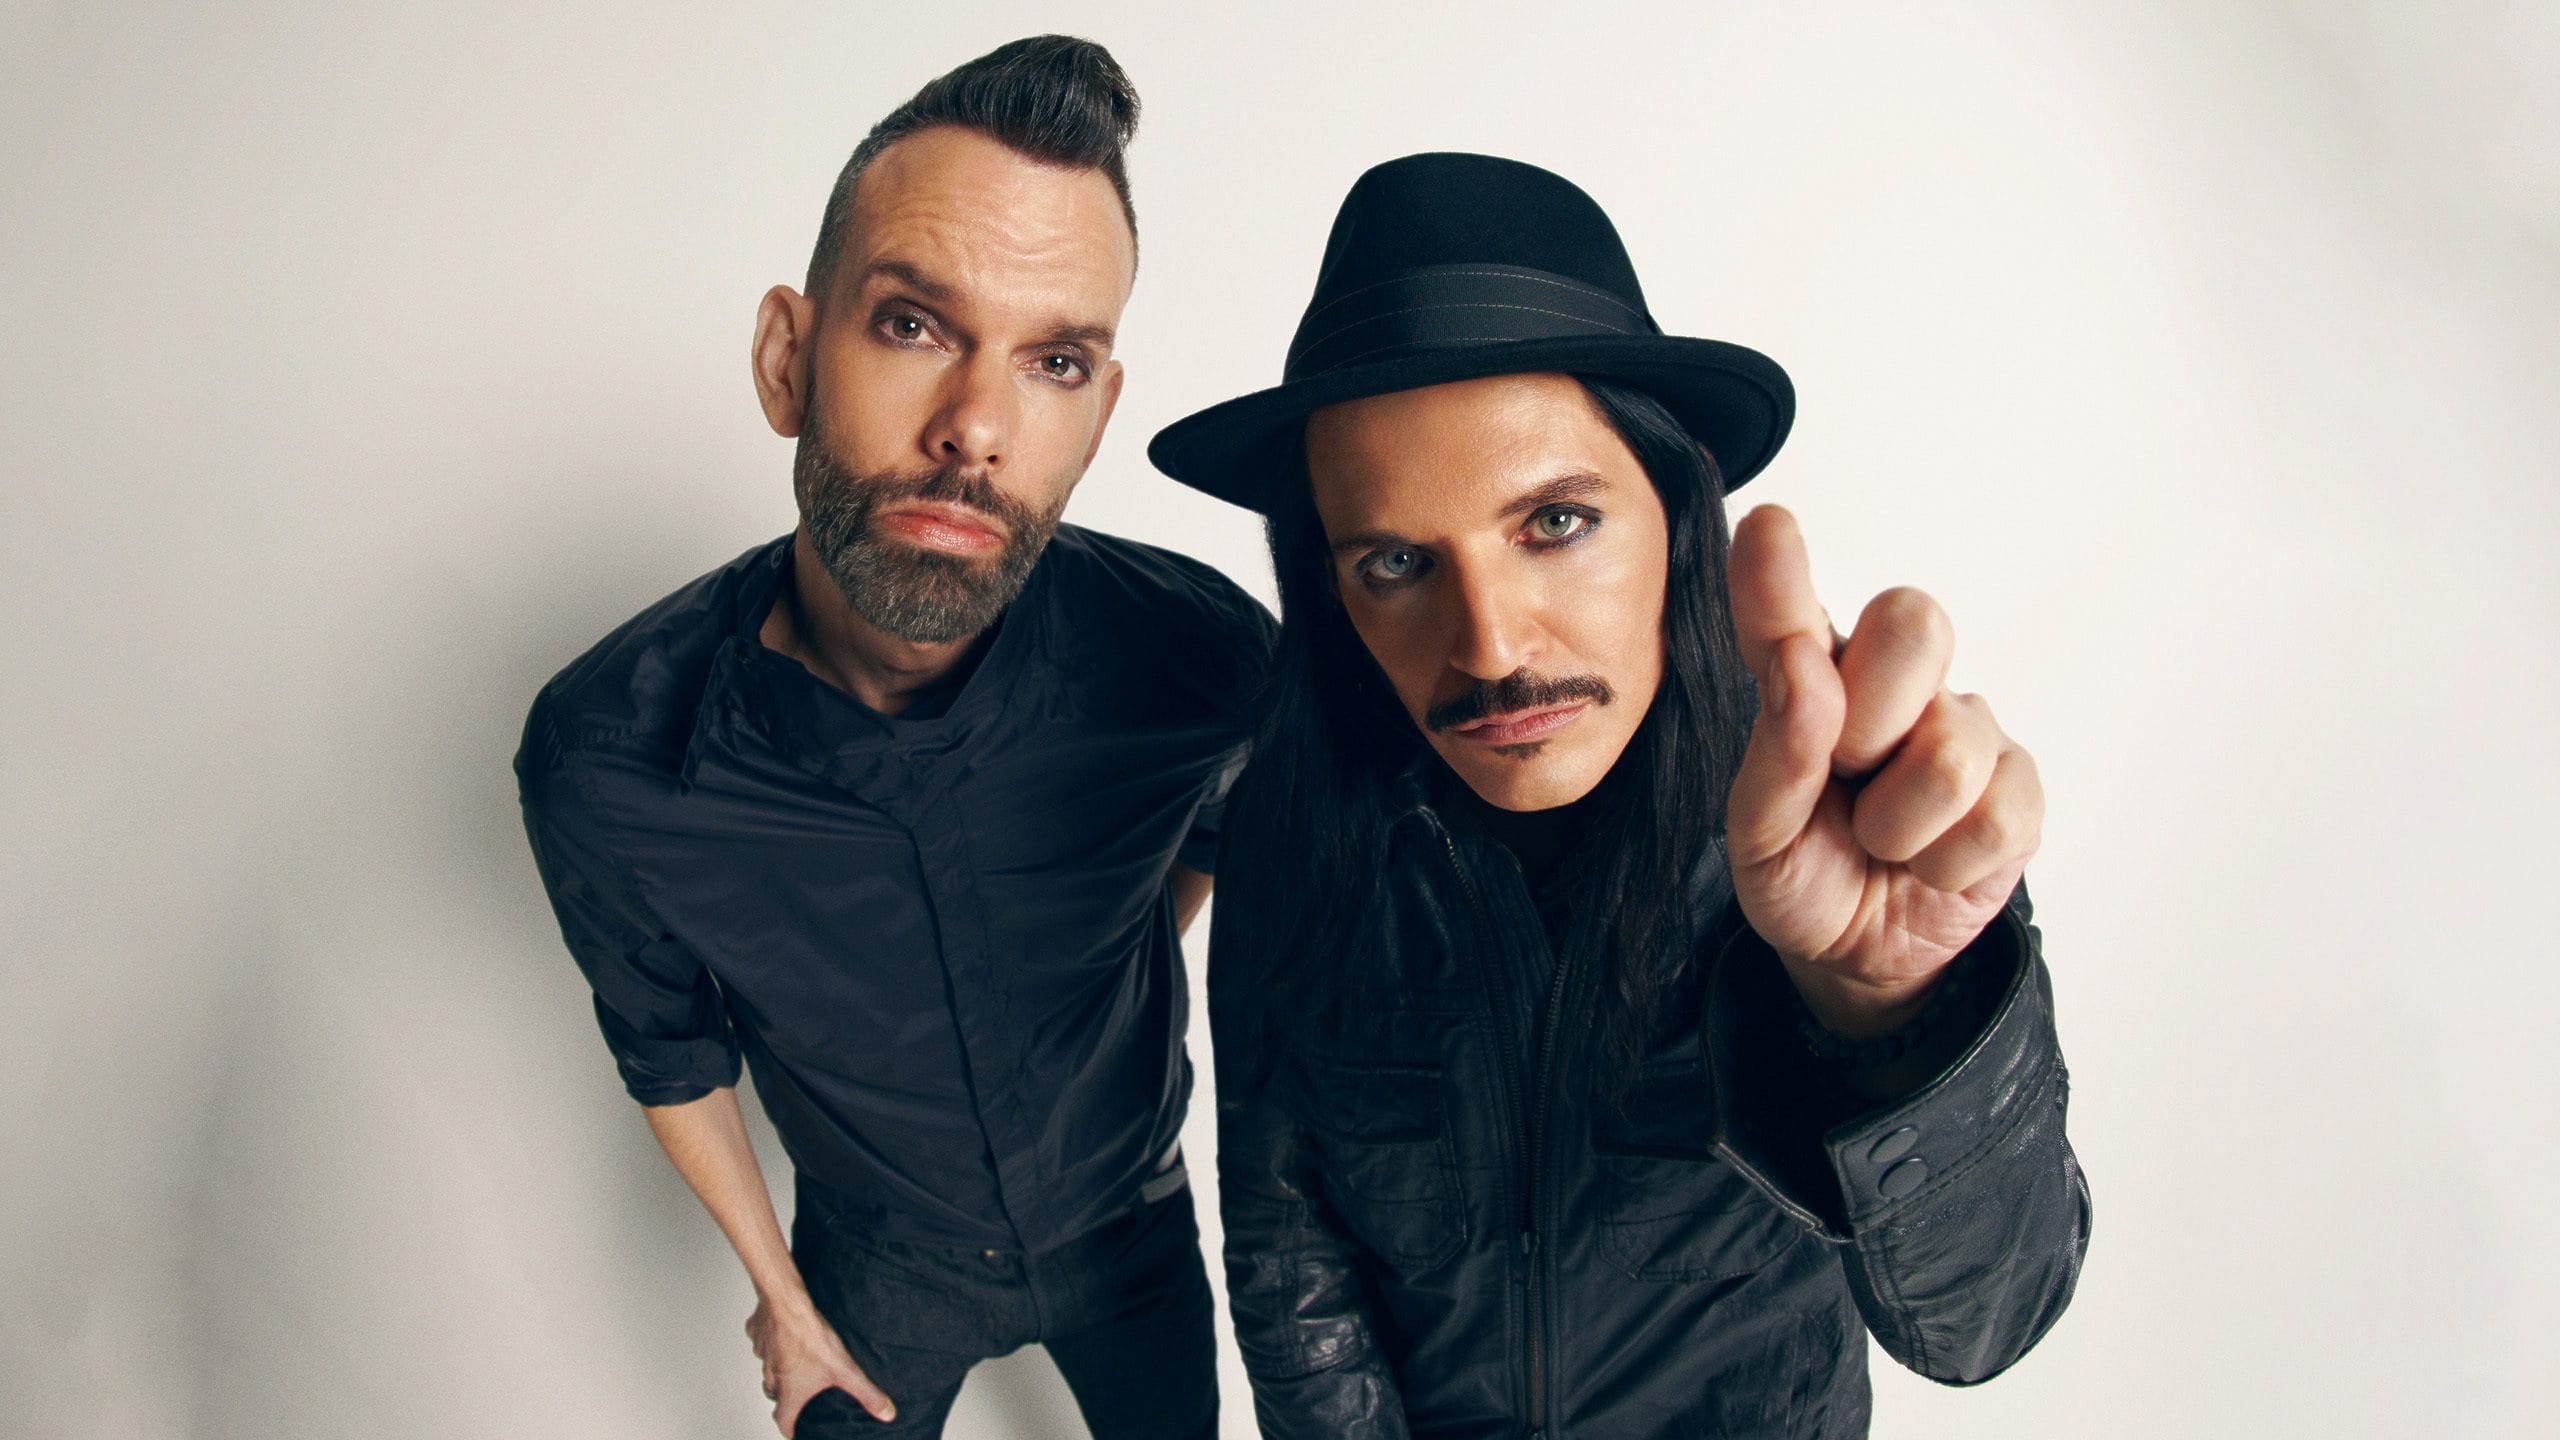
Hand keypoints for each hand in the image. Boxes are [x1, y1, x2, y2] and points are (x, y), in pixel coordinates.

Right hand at [746, 1291, 894, 1435]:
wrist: (787, 1302)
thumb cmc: (810, 1337)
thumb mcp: (844, 1369)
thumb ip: (865, 1393)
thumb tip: (886, 1413)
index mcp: (788, 1390)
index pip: (783, 1421)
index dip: (791, 1428)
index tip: (797, 1430)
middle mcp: (771, 1376)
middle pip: (774, 1395)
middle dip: (786, 1396)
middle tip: (802, 1393)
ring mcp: (762, 1354)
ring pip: (767, 1369)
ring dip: (779, 1369)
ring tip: (797, 1362)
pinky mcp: (757, 1332)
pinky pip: (761, 1342)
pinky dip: (770, 1342)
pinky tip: (783, 1334)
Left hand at [1724, 505, 2042, 1037]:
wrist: (1859, 955)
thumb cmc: (1802, 870)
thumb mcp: (1759, 833)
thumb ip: (1776, 751)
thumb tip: (1804, 668)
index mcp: (1814, 674)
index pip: (1799, 610)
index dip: (1783, 572)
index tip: (1766, 525)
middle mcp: (1894, 681)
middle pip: (1915, 622)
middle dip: (1871, 711)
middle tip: (1846, 773)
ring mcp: (1964, 727)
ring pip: (1949, 747)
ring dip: (1897, 824)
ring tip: (1878, 839)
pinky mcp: (2018, 789)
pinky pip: (1992, 818)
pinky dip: (1943, 864)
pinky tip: (1926, 863)